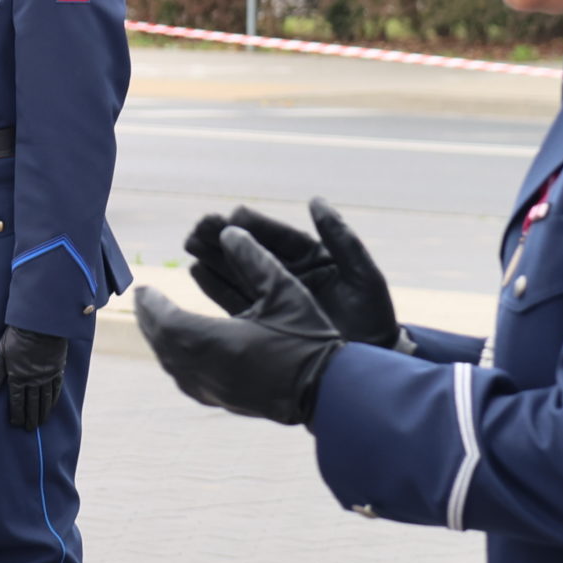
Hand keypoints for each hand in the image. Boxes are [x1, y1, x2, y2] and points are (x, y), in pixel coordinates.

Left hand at [0, 327, 68, 429]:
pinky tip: (53, 405)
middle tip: (30, 429)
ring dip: (43, 411)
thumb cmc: (17, 336)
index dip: (16, 414)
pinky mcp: (58, 368)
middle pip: (32, 403)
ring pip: (46, 398)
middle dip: (30, 417)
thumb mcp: (1, 352)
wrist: (42, 324)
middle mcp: (34, 379)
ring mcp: (48, 375)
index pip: (17, 401)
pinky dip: (55, 398)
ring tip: (42, 422)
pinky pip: (57, 387)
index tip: (16, 424)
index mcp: (17, 376)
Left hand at [136, 227, 343, 425]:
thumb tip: (230, 232)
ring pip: (170, 363)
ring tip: (159, 322)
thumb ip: (255, 260)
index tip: (143, 287)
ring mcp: (209, 389)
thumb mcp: (285, 292)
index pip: (165, 318)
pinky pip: (184, 378)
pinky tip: (184, 352)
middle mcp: (201, 369)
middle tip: (144, 301)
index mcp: (211, 340)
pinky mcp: (220, 400)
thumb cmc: (308, 340)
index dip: (152, 302)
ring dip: (161, 340)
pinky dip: (176, 359)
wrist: (325, 391)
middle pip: (161, 342)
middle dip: (150, 319)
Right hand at [187, 198, 400, 348]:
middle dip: (226, 238)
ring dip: (215, 258)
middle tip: (199, 225)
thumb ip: (342, 239)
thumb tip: (315, 200)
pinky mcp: (263, 322)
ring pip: (240, 273)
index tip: (233, 214)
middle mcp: (292, 276)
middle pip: (255, 252)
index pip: (282, 238)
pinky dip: (215, 286)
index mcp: (317, 260)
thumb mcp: (362, 276)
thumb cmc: (373, 317)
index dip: (258, 226)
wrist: (368, 362)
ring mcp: (276, 299)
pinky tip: (196, 270)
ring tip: (190, 244)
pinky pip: (235, 301)